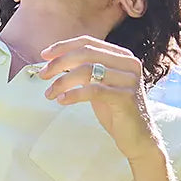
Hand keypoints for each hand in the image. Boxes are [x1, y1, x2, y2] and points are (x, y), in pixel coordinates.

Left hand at [40, 38, 159, 160]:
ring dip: (62, 81)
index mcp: (122, 56)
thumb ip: (86, 70)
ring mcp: (129, 80)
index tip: (44, 55)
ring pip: (87, 71)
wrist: (137, 137)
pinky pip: (92, 90)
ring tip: (49, 93)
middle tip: (43, 75)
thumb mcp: (100, 85)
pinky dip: (73, 94)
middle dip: (59, 63)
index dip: (64, 46)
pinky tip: (61, 100)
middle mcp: (128, 64)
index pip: (88, 42)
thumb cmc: (115, 111)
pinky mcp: (125, 97)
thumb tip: (56, 61)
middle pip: (86, 54)